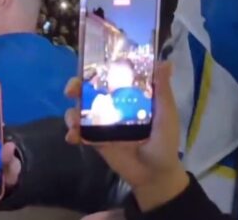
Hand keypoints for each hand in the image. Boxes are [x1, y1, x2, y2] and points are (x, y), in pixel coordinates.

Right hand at [64, 63, 188, 211]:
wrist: (156, 175)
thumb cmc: (164, 141)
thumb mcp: (166, 114)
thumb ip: (163, 90)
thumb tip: (165, 61)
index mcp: (128, 95)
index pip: (110, 76)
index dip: (97, 68)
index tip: (88, 64)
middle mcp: (112, 105)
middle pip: (88, 90)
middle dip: (75, 86)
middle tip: (71, 90)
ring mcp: (102, 123)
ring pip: (80, 111)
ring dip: (71, 112)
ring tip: (73, 121)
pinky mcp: (95, 140)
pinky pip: (80, 134)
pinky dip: (72, 133)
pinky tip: (72, 137)